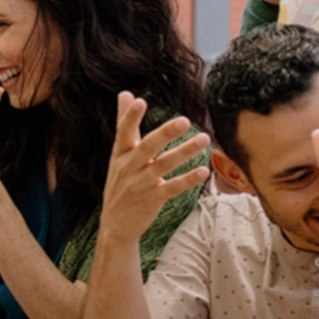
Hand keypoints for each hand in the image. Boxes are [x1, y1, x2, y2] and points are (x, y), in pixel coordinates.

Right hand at [99, 93, 209, 245]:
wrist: (115, 225)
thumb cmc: (120, 184)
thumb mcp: (118, 155)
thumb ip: (124, 124)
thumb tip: (125, 93)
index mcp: (119, 154)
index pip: (124, 132)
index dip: (130, 118)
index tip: (140, 102)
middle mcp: (128, 168)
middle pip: (147, 147)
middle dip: (165, 133)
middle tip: (184, 120)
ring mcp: (140, 185)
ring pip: (164, 166)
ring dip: (185, 152)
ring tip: (204, 138)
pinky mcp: (152, 200)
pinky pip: (172, 188)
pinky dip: (187, 180)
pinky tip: (203, 171)